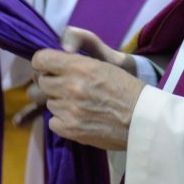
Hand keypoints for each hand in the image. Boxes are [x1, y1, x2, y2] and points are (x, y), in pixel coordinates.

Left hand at [14, 27, 135, 127]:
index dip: (42, 63)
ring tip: (79, 104)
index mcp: (78, 66)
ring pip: (48, 103)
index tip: (48, 68)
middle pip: (41, 83)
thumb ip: (77, 54)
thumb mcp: (104, 62)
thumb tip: (56, 53)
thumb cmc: (125, 88)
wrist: (142, 119)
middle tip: (66, 88)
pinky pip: (52, 122)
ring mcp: (69, 109)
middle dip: (51, 84)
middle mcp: (70, 86)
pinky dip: (63, 121)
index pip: (40, 59)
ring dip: (59, 103)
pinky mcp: (71, 129)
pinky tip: (79, 118)